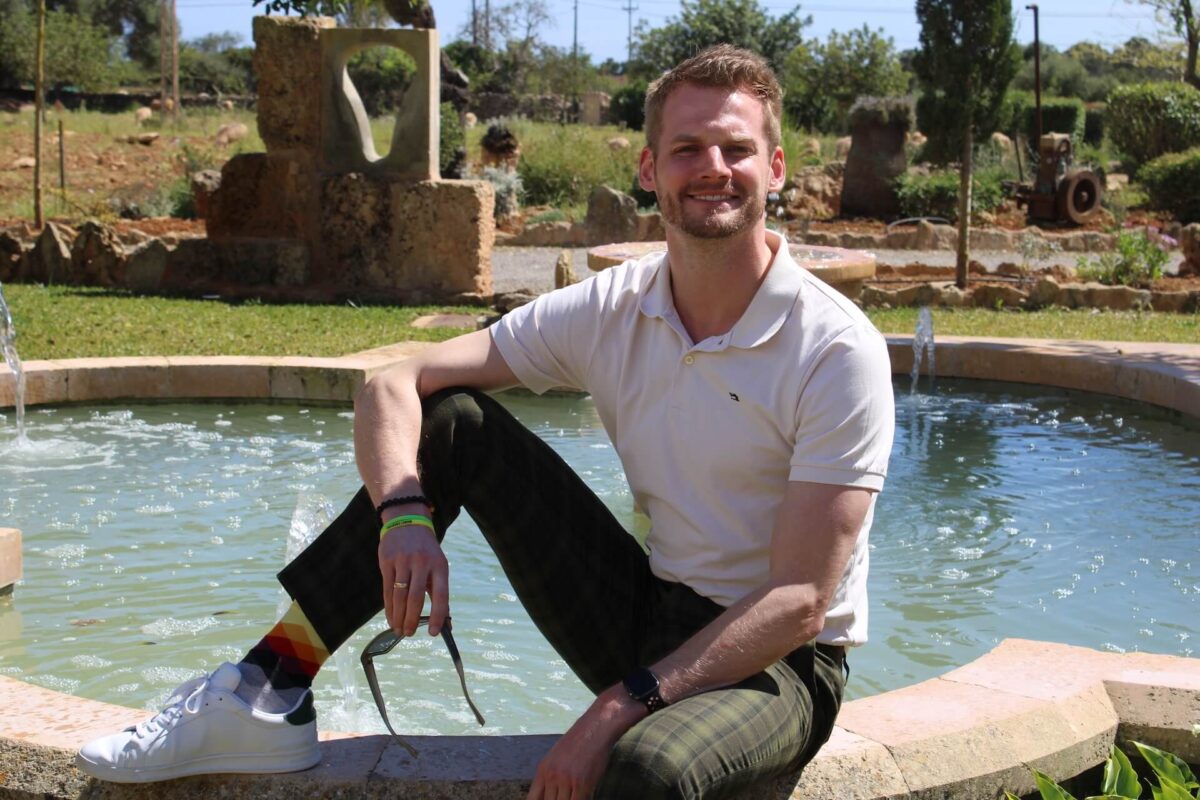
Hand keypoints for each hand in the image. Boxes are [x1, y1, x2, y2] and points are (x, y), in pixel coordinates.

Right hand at [378, 524, 449, 635]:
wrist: (407, 522)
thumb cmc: (426, 552)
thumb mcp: (438, 566)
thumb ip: (440, 594)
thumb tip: (445, 625)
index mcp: (440, 566)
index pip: (441, 594)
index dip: (437, 615)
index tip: (433, 633)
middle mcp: (422, 563)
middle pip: (415, 598)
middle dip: (411, 620)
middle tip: (409, 634)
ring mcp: (403, 561)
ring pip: (399, 596)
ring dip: (398, 616)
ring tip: (399, 630)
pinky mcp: (387, 561)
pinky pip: (387, 590)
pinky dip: (389, 607)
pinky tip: (391, 617)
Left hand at [527, 686, 644, 799]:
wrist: (597, 726)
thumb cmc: (580, 741)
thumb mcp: (557, 756)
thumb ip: (550, 776)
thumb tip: (549, 794)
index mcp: (543, 769)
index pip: (533, 799)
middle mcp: (552, 775)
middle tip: (566, 796)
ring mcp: (567, 780)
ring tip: (575, 795)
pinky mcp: (583, 783)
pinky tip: (584, 796)